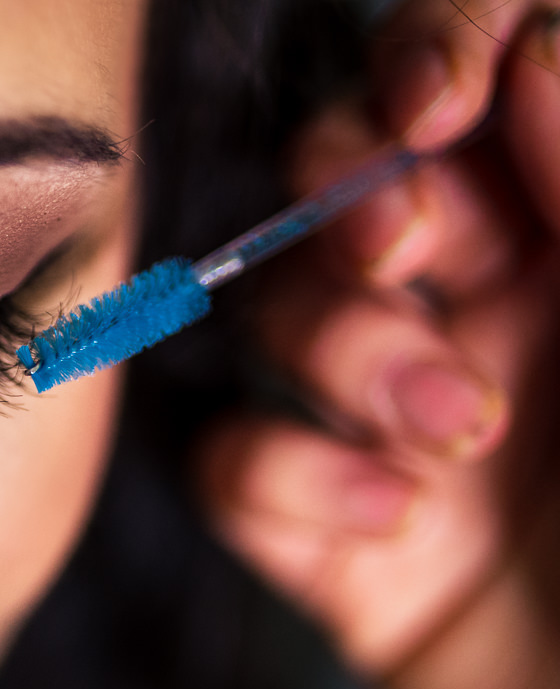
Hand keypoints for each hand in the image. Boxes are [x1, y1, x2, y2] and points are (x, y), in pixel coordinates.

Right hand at [202, 3, 559, 688]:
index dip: (437, 56)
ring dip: (336, 358)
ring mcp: (415, 443)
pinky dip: (278, 486)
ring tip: (448, 440)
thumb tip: (537, 54)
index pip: (495, 86)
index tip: (440, 103)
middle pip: (352, 185)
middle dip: (356, 204)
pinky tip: (379, 532)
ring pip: (275, 321)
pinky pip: (232, 474)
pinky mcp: (344, 561)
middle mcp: (517, 328)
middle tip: (409, 258)